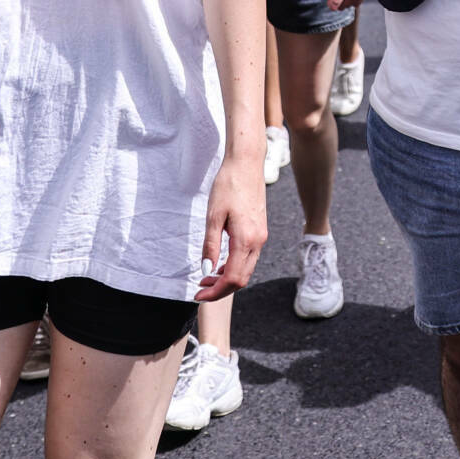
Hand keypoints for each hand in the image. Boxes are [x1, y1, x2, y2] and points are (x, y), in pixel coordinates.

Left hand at [196, 143, 266, 300]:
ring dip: (227, 278)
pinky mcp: (260, 230)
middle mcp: (258, 241)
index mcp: (246, 239)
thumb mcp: (213, 216)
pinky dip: (234, 266)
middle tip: (200, 290)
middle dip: (221, 289)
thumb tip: (206, 270)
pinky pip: (248, 257)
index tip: (198, 295)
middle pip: (242, 278)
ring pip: (246, 269)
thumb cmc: (228, 185)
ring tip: (206, 278)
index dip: (215, 292)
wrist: (246, 163)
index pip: (233, 278)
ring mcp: (261, 236)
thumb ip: (210, 245)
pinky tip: (220, 264)